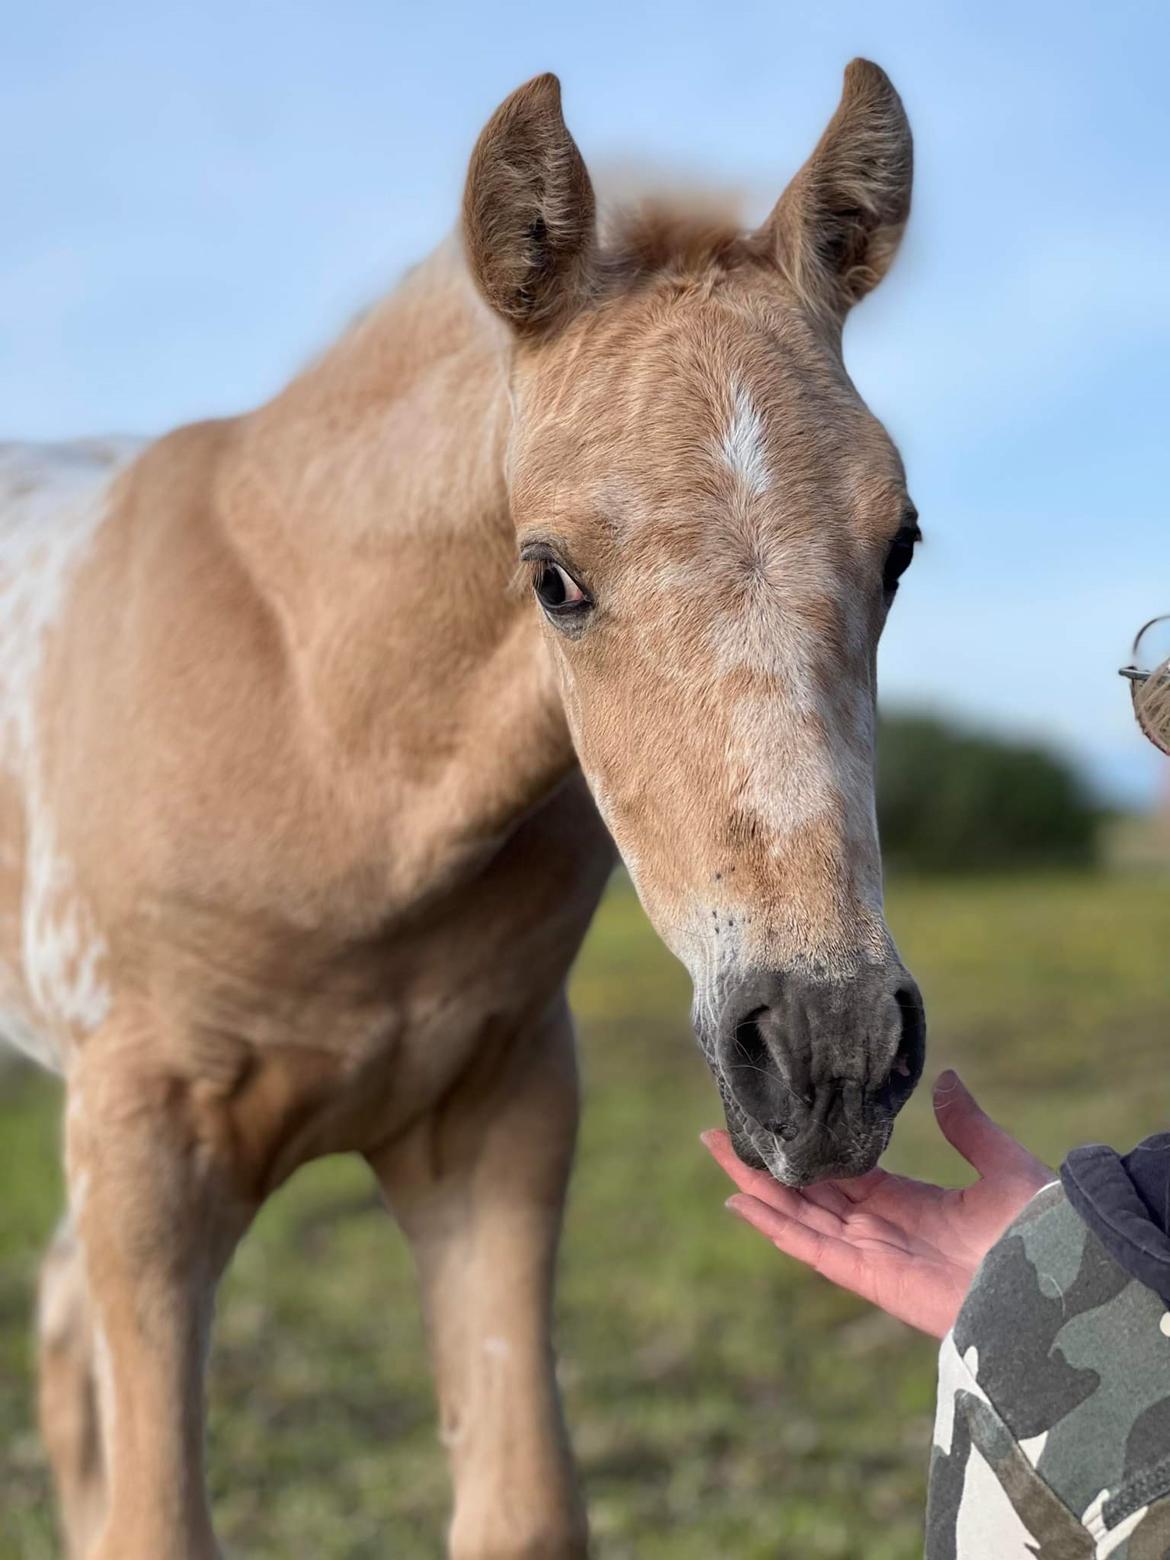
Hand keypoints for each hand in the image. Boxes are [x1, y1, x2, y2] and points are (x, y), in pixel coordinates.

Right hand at [702, 1071, 1051, 1338]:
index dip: (808, 1150)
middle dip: (764, 1165)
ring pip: (799, 1215)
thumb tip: (945, 1077)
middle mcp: (884, 1229)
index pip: (844, 1173)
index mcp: (913, 1204)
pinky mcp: (870, 1276)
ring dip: (756, 1186)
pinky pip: (811, 1248)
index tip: (775, 1126)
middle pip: (808, 1192)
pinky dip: (774, 1226)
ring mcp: (872, 1254)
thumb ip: (968, 1127)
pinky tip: (739, 1201)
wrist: (1054, 1288)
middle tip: (717, 1134)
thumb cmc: (1040, 1235)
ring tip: (716, 1154)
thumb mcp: (1003, 1166)